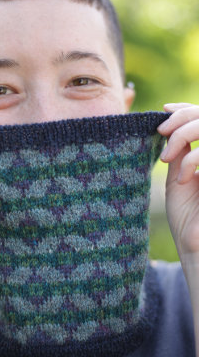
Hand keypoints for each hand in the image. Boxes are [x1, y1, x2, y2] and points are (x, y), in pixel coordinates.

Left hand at [158, 103, 198, 268]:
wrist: (196, 247)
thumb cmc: (186, 216)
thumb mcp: (178, 177)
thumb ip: (179, 150)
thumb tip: (170, 119)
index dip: (187, 110)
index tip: (164, 110)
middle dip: (184, 118)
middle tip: (162, 131)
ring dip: (186, 133)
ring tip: (166, 157)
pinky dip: (192, 160)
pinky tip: (181, 178)